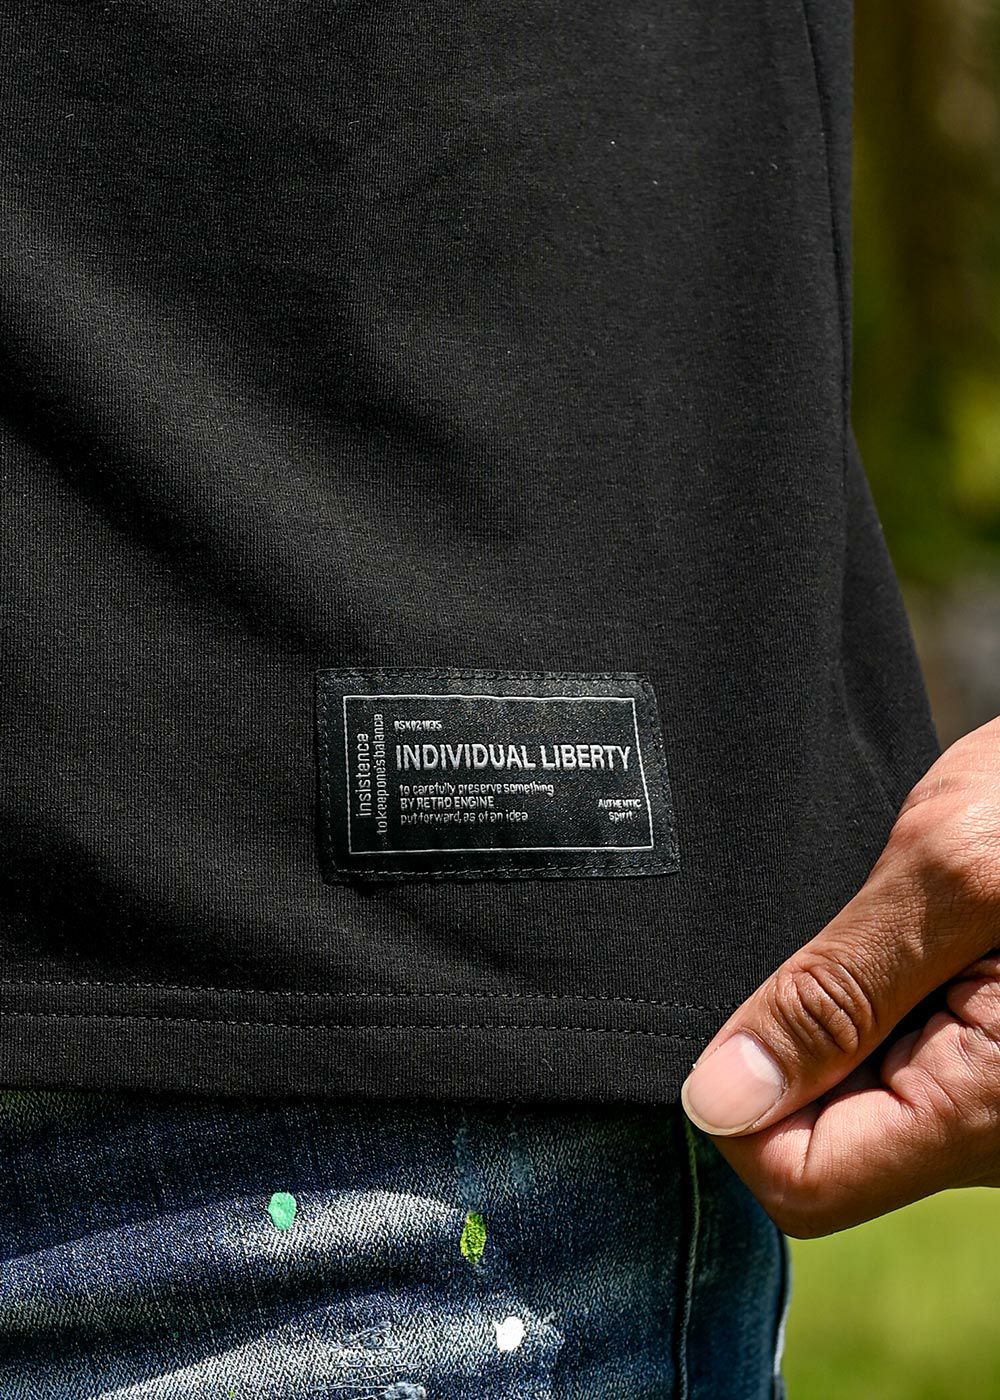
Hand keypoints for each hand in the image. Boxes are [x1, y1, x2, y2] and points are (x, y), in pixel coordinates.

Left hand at [680, 717, 999, 1237]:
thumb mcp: (951, 875)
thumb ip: (832, 991)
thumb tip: (717, 1099)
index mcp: (988, 1112)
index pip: (802, 1181)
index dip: (739, 1107)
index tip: (734, 1019)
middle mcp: (997, 1132)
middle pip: (823, 1144)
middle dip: (795, 1051)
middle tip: (833, 945)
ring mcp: (996, 1099)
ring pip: (854, 1101)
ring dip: (835, 1019)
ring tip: (883, 931)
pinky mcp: (994, 1060)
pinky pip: (895, 1062)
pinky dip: (871, 1004)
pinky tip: (896, 941)